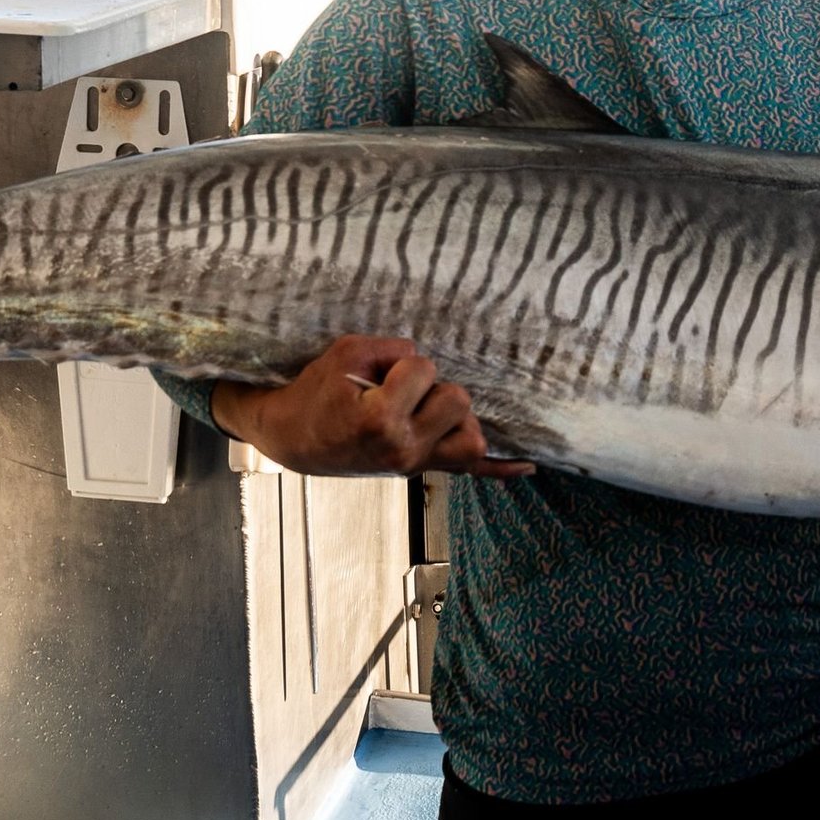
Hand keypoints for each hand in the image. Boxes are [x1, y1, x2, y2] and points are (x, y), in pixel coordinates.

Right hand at [207, 334, 531, 479]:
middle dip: (434, 387)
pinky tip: (526, 465)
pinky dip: (499, 469)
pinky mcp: (421, 469)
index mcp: (380, 420)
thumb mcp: (345, 354)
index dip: (402, 365)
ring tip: (428, 408)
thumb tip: (425, 359)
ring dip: (458, 415)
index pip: (424, 370)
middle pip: (459, 402)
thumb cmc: (316, 393)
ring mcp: (414, 465)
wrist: (293, 437)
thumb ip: (391, 348)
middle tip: (402, 392)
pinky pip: (471, 472)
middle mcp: (403, 449)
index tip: (375, 377)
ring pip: (474, 439)